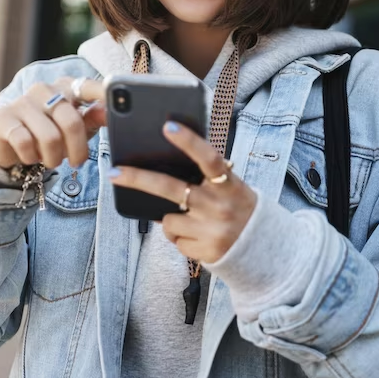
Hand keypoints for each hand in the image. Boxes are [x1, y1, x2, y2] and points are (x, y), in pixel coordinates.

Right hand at [0, 77, 105, 169]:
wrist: (6, 141)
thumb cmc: (48, 132)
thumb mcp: (74, 127)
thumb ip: (92, 118)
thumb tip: (108, 114)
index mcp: (66, 87)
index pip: (89, 87)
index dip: (104, 96)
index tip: (119, 109)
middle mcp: (44, 89)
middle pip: (71, 121)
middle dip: (77, 150)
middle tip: (76, 162)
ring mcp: (22, 101)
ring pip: (49, 137)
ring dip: (53, 158)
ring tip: (51, 160)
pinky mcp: (3, 117)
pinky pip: (24, 142)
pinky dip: (31, 157)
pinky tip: (30, 156)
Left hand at [108, 121, 256, 263]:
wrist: (265, 249)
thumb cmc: (238, 209)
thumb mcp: (231, 188)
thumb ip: (208, 177)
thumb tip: (166, 164)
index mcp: (228, 184)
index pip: (208, 157)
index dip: (188, 141)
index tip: (167, 126)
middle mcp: (220, 205)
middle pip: (170, 188)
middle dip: (137, 179)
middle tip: (112, 172)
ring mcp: (212, 230)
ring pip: (168, 220)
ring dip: (175, 221)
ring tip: (198, 223)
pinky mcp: (206, 251)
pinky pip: (176, 240)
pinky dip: (183, 239)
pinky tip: (202, 239)